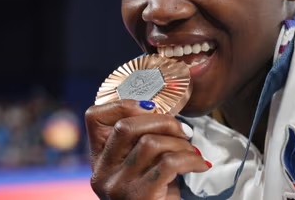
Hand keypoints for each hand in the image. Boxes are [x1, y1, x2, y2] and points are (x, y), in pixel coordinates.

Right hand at [85, 99, 210, 199]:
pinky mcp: (140, 197)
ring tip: (192, 152)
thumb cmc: (155, 196)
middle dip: (163, 121)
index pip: (94, 117)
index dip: (123, 104)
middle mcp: (102, 173)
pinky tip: (200, 164)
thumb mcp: (139, 167)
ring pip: (150, 142)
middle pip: (126, 126)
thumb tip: (162, 110)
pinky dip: (191, 159)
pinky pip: (169, 163)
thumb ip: (140, 141)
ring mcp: (118, 187)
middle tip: (184, 131)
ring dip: (180, 143)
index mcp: (99, 160)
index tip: (152, 107)